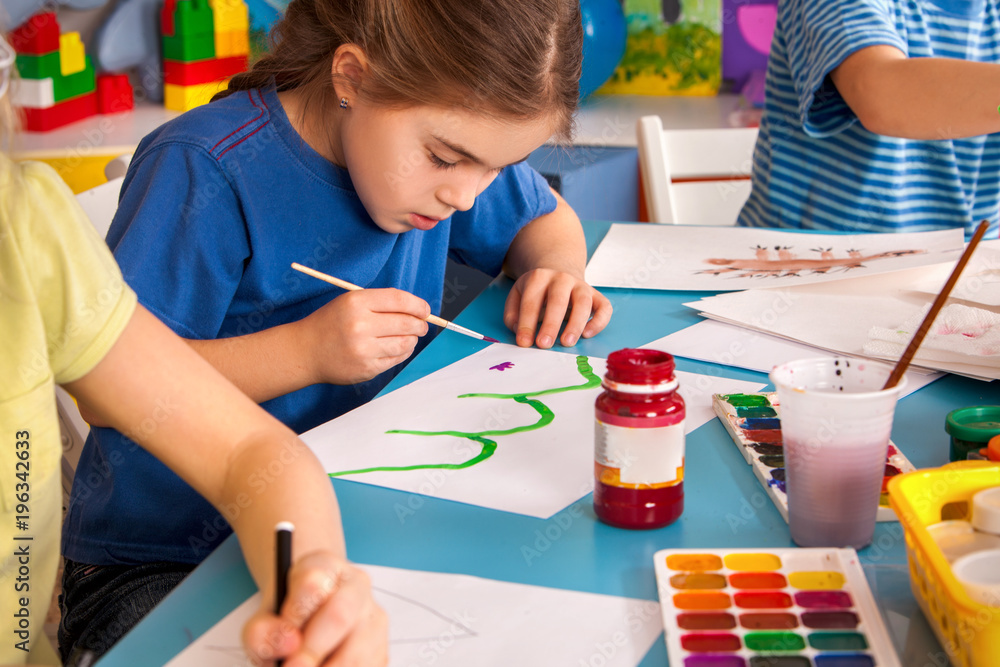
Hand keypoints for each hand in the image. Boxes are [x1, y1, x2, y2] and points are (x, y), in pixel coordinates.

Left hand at [243, 553, 387, 666]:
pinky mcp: (382, 648)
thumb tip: (288, 644)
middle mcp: (356, 586)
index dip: (295, 614)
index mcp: (325, 567)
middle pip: (340, 615)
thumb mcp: (263, 620)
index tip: (285, 637)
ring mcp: (374, 617)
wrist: (309, 621)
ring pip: (359, 651)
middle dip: (312, 650)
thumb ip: (263, 631)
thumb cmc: (286, 619)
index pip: (312, 582)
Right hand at [298, 289, 429, 384]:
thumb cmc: (332, 323)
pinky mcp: (366, 368)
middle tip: (421, 326)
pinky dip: (402, 353)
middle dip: (420, 325)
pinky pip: (396, 359)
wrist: (306, 351)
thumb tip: (419, 311)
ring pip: (405, 344)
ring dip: (412, 340)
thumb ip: (382, 303)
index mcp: (356, 303)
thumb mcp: (351, 302)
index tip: (425, 310)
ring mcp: (363, 350)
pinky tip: (396, 348)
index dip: (418, 305)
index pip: (400, 300)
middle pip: (406, 323)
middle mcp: (360, 326)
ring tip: (408, 337)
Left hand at [503, 269, 611, 347]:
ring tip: (567, 343)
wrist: (559, 273)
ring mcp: (582, 286)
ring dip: (576, 324)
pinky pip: (604, 307)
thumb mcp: (518, 295)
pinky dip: (599, 321)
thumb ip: (513, 314)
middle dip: (551, 324)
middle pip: (558, 300)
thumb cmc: (537, 292)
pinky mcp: (597, 296)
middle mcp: (562, 279)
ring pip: (583, 302)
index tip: (524, 342)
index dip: (527, 323)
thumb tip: (519, 331)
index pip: (531, 301)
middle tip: (544, 345)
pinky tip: (587, 334)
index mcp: (539, 277)